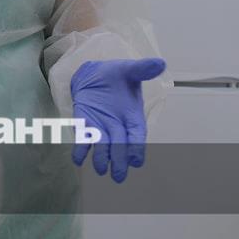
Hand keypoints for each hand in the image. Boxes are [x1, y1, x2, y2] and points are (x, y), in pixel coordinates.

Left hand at [70, 57, 165, 182]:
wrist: (96, 74)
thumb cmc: (117, 75)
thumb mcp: (130, 70)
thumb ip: (143, 69)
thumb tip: (160, 63)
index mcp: (133, 117)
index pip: (137, 136)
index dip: (137, 148)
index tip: (136, 160)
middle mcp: (118, 127)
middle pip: (120, 148)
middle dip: (120, 161)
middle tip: (119, 176)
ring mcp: (101, 128)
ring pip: (102, 148)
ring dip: (101, 159)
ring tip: (100, 168)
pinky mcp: (85, 125)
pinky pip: (83, 141)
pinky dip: (80, 151)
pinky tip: (78, 159)